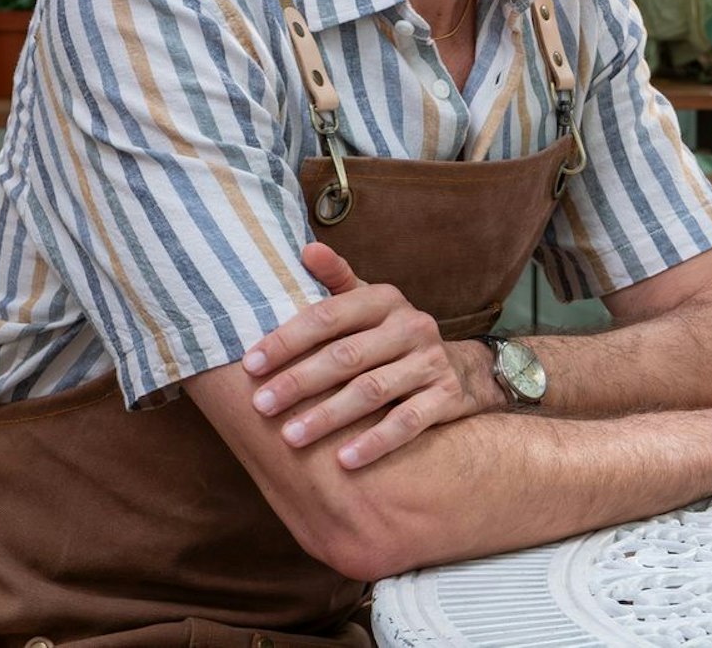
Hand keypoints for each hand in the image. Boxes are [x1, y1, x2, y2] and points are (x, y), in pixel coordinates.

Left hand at [243, 243, 496, 468]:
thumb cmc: (392, 336)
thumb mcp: (369, 303)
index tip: (250, 365)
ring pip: (373, 390)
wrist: (462, 368)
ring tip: (291, 437)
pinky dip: (376, 442)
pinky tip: (344, 462)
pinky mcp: (445, 397)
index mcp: (384, 300)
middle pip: (347, 356)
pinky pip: (408, 422)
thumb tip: (307, 250)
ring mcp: (429, 362)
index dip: (287, 340)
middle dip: (299, 382)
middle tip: (261, 406)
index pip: (328, 316)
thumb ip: (337, 279)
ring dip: (329, 415)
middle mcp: (410, 326)